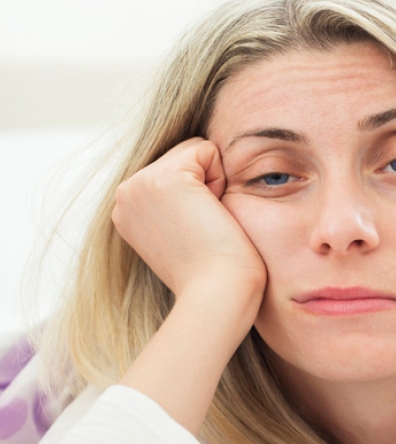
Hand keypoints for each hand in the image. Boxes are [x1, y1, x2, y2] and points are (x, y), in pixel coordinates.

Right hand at [112, 137, 265, 297]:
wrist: (217, 293)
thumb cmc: (214, 273)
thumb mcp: (181, 234)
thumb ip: (175, 205)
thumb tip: (196, 186)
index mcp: (128, 208)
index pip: (175, 169)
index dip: (200, 194)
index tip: (196, 233)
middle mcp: (126, 194)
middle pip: (184, 154)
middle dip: (206, 183)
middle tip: (204, 227)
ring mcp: (139, 184)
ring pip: (195, 150)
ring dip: (214, 182)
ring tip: (207, 222)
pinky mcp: (164, 178)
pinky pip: (207, 150)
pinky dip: (221, 179)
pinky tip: (212, 213)